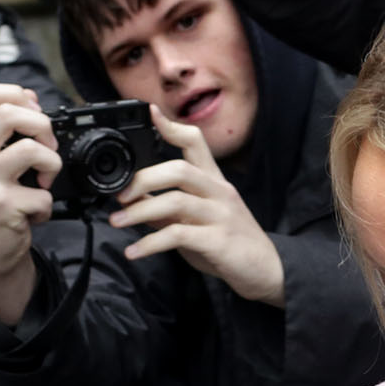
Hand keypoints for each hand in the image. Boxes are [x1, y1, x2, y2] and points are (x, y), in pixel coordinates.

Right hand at [0, 83, 60, 325]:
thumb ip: (4, 130)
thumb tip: (30, 99)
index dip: (18, 95)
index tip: (34, 113)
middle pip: (10, 112)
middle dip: (43, 126)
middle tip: (49, 147)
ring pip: (32, 150)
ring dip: (53, 164)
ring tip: (45, 181)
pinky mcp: (0, 204)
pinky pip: (42, 194)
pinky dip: (48, 205)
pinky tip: (34, 212)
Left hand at [111, 106, 285, 305]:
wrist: (267, 272)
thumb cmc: (230, 244)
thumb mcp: (198, 221)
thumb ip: (168, 208)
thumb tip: (132, 199)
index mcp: (214, 182)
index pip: (196, 143)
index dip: (172, 127)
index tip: (150, 113)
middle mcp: (219, 193)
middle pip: (178, 170)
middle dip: (143, 179)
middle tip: (119, 196)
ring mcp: (221, 215)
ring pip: (175, 201)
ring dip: (139, 212)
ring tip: (117, 222)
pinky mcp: (219, 241)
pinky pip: (178, 236)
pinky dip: (150, 243)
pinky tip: (135, 251)